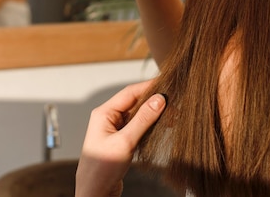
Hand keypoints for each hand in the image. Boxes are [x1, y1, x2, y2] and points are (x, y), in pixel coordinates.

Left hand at [75, 80, 166, 196]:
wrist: (94, 193)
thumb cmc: (102, 169)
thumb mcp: (125, 142)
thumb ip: (142, 120)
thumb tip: (159, 99)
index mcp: (104, 113)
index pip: (129, 92)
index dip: (149, 87)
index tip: (167, 84)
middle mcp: (108, 118)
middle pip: (134, 102)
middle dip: (154, 101)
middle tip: (175, 101)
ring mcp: (114, 129)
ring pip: (137, 114)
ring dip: (154, 113)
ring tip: (173, 114)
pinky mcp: (121, 140)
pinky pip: (137, 126)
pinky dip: (150, 124)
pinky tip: (163, 126)